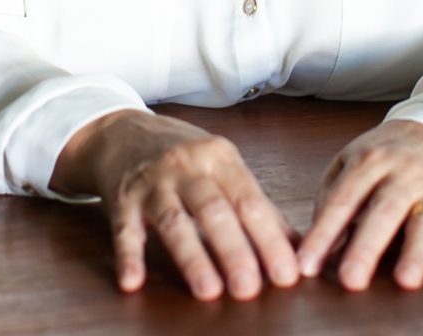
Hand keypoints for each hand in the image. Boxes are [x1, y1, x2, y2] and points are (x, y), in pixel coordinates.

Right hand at [50, 109, 298, 300]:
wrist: (124, 132)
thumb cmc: (184, 156)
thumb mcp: (223, 167)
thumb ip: (259, 204)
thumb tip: (299, 245)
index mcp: (220, 157)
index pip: (250, 201)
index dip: (269, 239)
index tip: (286, 275)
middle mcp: (187, 165)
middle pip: (214, 210)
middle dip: (234, 250)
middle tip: (249, 290)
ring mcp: (153, 181)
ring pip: (174, 221)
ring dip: (192, 257)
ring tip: (208, 292)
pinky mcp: (123, 198)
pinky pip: (125, 229)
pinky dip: (130, 256)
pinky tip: (133, 282)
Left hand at [296, 119, 422, 290]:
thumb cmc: (385, 153)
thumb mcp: (351, 160)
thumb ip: (331, 195)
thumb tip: (316, 240)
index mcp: (369, 161)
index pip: (342, 200)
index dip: (323, 233)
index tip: (306, 265)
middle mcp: (401, 173)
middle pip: (382, 211)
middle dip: (366, 247)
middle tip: (350, 279)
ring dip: (415, 252)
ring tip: (405, 280)